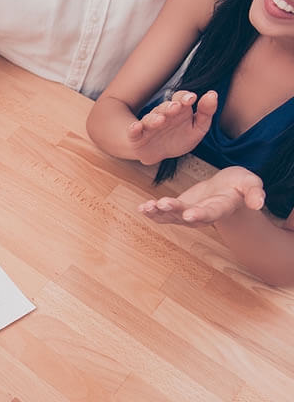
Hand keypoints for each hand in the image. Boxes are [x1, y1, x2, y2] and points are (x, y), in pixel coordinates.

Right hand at [127, 90, 217, 164]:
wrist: (159, 154)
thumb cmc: (179, 138)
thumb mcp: (198, 128)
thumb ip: (206, 113)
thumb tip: (212, 94)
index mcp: (178, 110)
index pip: (180, 98)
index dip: (184, 97)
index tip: (191, 99)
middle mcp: (162, 115)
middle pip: (164, 107)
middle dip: (169, 106)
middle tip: (176, 107)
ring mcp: (149, 126)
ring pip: (150, 119)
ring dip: (154, 118)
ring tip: (160, 120)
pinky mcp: (137, 137)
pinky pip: (133, 131)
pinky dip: (133, 128)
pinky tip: (136, 127)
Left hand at [138, 166, 264, 226]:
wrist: (228, 190)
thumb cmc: (240, 185)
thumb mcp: (251, 183)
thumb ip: (255, 192)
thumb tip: (259, 203)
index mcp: (220, 208)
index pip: (210, 213)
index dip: (199, 214)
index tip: (188, 214)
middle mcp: (202, 215)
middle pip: (186, 216)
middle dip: (173, 211)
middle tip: (162, 204)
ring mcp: (187, 214)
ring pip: (171, 217)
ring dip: (158, 212)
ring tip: (147, 207)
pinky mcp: (177, 209)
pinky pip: (162, 214)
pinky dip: (151, 211)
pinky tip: (141, 208)